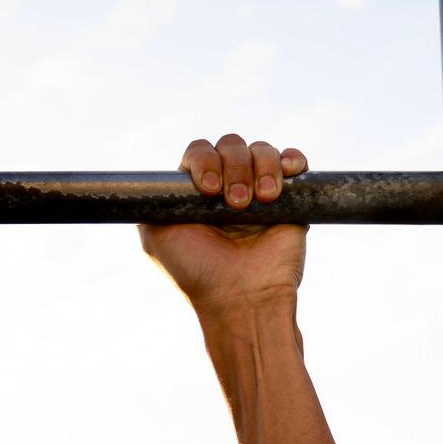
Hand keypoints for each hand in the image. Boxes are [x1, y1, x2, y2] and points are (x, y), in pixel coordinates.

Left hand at [139, 133, 307, 314]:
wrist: (242, 298)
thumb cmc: (197, 273)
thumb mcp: (155, 238)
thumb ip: (149, 203)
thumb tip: (153, 182)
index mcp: (198, 194)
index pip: (200, 152)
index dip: (205, 161)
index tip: (209, 189)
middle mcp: (227, 188)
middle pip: (231, 144)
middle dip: (234, 167)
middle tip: (236, 205)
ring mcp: (259, 191)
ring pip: (261, 150)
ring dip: (262, 168)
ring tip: (261, 201)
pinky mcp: (290, 198)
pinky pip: (293, 161)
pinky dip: (291, 160)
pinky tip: (287, 174)